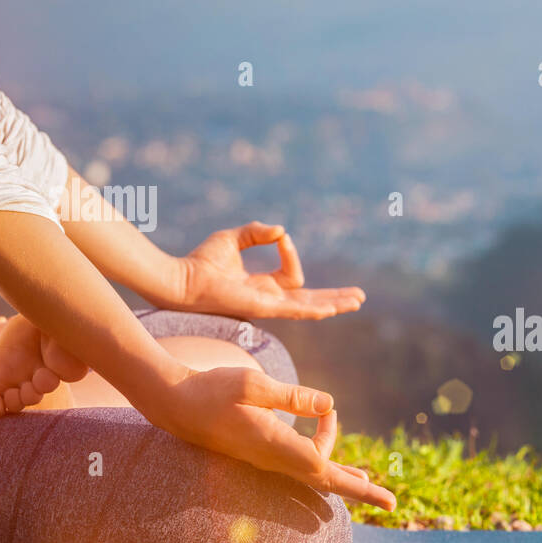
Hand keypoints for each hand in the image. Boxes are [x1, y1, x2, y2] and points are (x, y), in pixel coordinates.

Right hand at [142, 364, 396, 509]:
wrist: (173, 403)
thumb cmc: (210, 389)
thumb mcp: (253, 384)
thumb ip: (293, 396)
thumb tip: (329, 404)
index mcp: (277, 445)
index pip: (326, 471)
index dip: (358, 486)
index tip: (383, 493)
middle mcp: (274, 458)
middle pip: (326, 480)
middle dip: (359, 489)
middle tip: (391, 501)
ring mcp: (266, 457)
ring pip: (313, 471)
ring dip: (341, 472)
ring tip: (367, 477)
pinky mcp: (260, 450)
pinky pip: (298, 461)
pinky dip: (320, 455)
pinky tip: (327, 445)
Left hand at [172, 222, 365, 319]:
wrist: (182, 279)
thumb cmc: (201, 262)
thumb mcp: (234, 238)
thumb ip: (257, 232)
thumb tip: (282, 231)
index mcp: (264, 287)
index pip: (292, 274)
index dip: (290, 253)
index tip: (280, 237)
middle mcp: (270, 300)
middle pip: (311, 300)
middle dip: (336, 298)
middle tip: (359, 297)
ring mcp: (269, 307)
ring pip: (310, 308)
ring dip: (335, 304)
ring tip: (357, 302)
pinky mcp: (263, 309)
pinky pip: (295, 311)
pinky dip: (314, 309)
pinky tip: (331, 309)